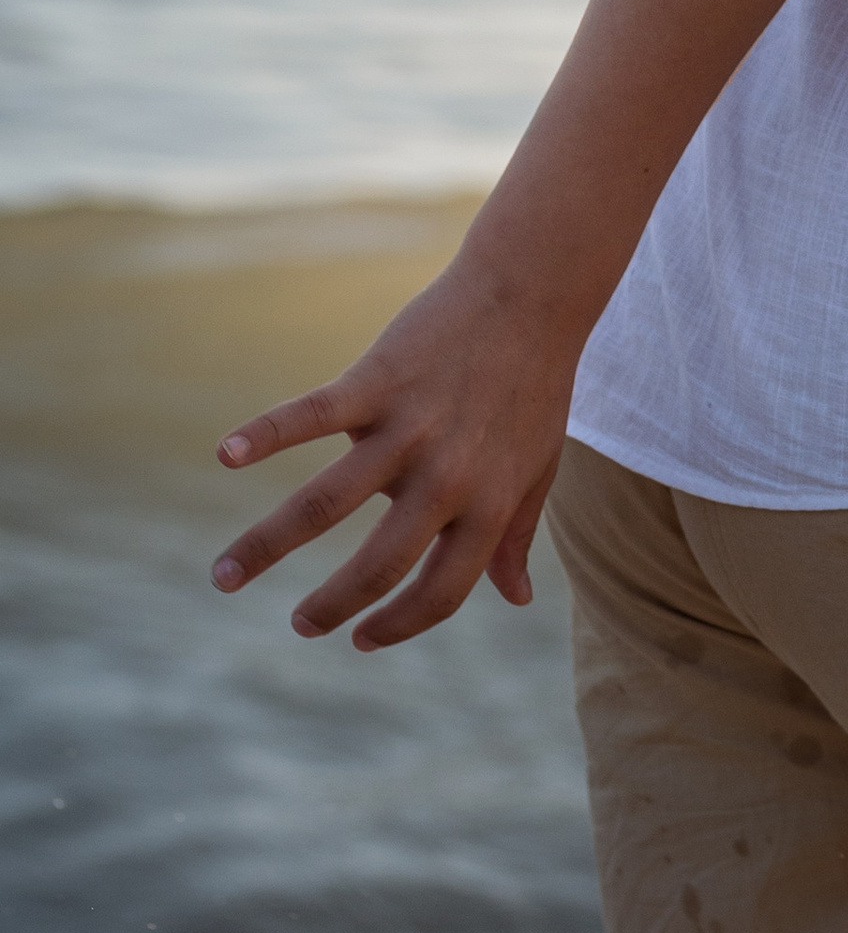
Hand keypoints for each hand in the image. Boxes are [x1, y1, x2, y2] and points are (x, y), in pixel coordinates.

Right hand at [210, 252, 580, 651]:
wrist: (533, 293)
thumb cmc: (535, 384)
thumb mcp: (539, 468)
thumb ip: (518, 535)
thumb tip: (516, 598)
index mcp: (488, 504)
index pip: (440, 591)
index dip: (399, 625)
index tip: (362, 639)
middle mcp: (447, 477)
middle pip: (378, 564)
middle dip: (330, 605)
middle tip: (298, 625)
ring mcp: (408, 429)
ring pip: (324, 503)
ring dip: (266, 546)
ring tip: (223, 577)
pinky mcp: (377, 381)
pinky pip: (311, 416)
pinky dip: (264, 434)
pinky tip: (225, 454)